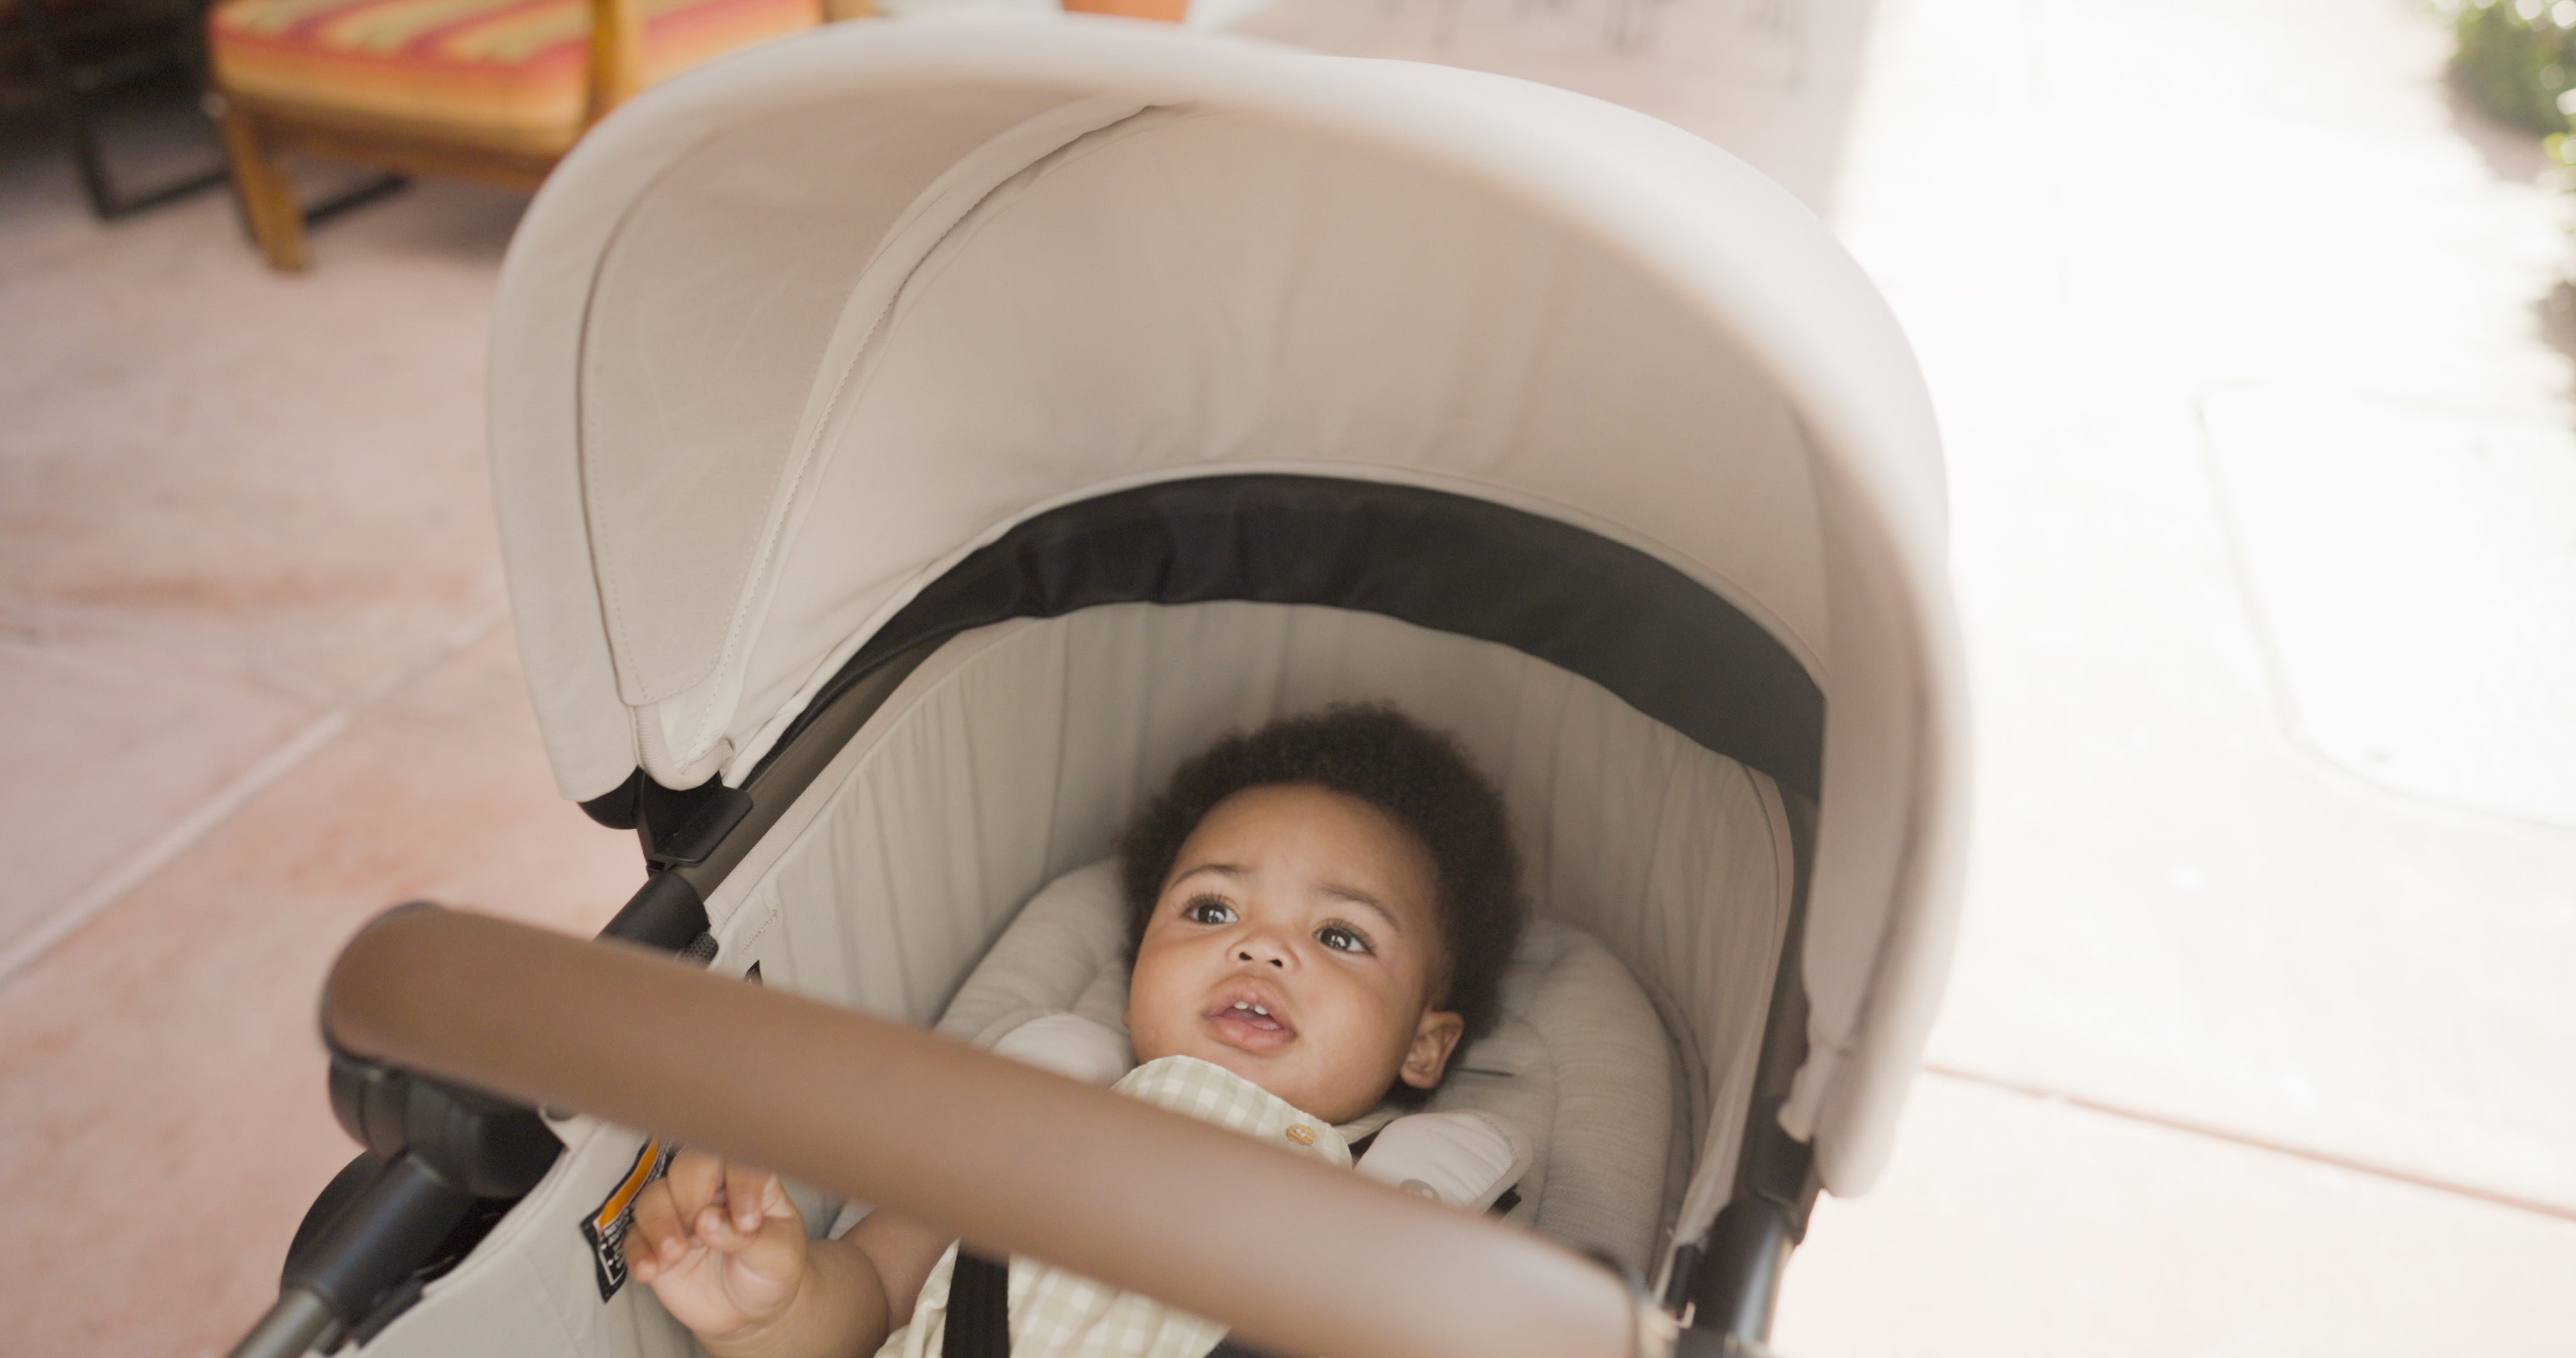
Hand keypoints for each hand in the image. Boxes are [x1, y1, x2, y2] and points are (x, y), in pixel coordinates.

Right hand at [626, 1150, 810, 1345]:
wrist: (750, 1311)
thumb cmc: (771, 1270)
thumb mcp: (777, 1255)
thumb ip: (746, 1238)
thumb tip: (708, 1220)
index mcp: (748, 1182)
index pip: (739, 1163)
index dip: (741, 1186)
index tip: (748, 1223)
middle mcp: (710, 1190)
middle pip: (687, 1169)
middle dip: (689, 1198)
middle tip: (700, 1232)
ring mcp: (680, 1215)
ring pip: (654, 1197)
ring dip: (659, 1223)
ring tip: (675, 1253)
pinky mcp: (655, 1244)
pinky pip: (634, 1238)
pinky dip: (638, 1252)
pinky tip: (650, 1270)